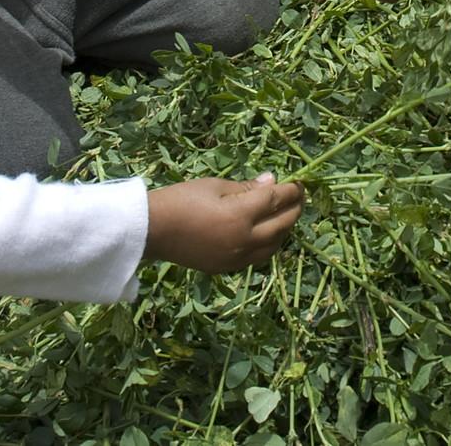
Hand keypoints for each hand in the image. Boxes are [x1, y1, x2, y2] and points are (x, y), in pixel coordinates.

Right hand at [144, 174, 303, 273]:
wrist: (151, 230)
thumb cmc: (181, 199)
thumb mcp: (214, 186)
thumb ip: (246, 187)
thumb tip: (272, 182)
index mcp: (241, 215)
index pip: (277, 200)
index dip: (291, 190)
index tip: (298, 182)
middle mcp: (244, 240)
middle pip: (282, 224)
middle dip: (294, 209)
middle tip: (299, 197)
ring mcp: (237, 257)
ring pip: (274, 246)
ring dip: (284, 229)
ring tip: (286, 215)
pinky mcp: (227, 268)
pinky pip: (258, 257)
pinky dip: (269, 245)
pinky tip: (267, 234)